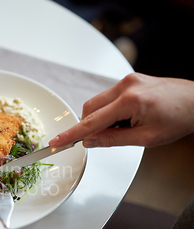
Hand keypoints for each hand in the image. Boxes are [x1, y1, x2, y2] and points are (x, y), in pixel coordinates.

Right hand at [49, 73, 193, 147]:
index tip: (57, 141)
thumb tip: (90, 142)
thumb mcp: (146, 138)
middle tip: (106, 138)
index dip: (72, 134)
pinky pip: (108, 97)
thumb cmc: (179, 118)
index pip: (92, 122)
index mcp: (130, 101)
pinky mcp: (130, 80)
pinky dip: (110, 111)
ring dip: (102, 118)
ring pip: (97, 103)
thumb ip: (113, 140)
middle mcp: (126, 86)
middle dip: (91, 126)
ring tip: (126, 126)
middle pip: (90, 109)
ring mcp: (127, 80)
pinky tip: (128, 117)